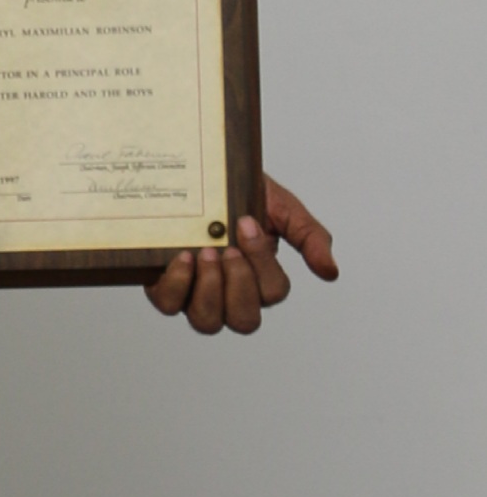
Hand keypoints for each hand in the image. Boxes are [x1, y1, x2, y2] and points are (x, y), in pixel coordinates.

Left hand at [146, 174, 338, 336]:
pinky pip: (168, 305)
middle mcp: (229, 294)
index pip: (272, 292)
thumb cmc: (243, 192)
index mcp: (260, 279)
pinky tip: (182, 257)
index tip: (247, 224)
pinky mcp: (165, 285)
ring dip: (210, 289)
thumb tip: (330, 272)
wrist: (201, 175)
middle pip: (244, 320)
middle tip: (229, 250)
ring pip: (207, 322)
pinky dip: (177, 285)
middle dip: (239, 285)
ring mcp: (196, 293)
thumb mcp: (283, 208)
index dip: (262, 264)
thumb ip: (310, 237)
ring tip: (206, 254)